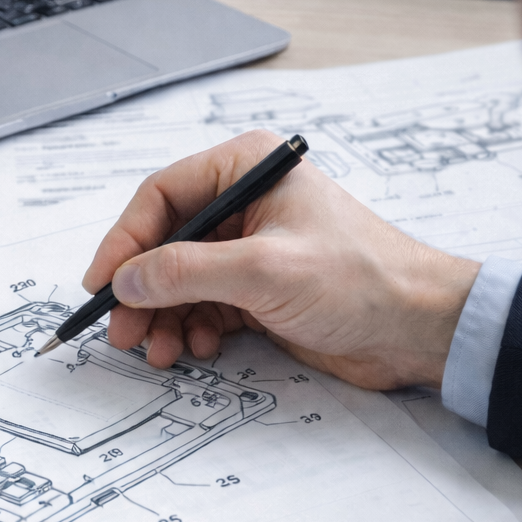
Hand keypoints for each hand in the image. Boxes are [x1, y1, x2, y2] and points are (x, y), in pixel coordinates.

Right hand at [82, 130, 479, 389]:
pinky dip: (191, 328)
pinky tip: (198, 348)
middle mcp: (244, 202)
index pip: (161, 196)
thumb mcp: (264, 271)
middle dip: (141, 289)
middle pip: (164, 241)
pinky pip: (203, 304)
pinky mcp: (258, 288)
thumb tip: (126, 279)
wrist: (421, 330)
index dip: (124, 241)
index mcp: (247, 170)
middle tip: (122, 330)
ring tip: (160, 351)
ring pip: (179, 279)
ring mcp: (250, 246)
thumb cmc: (362, 281)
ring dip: (163, 316)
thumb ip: (187, 272)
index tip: (101, 283)